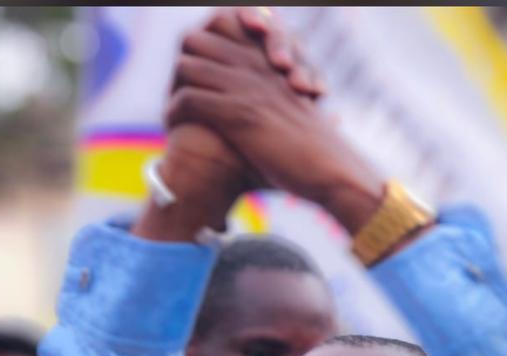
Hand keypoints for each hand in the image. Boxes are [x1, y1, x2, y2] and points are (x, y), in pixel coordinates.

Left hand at [165, 9, 384, 234]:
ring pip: (186, 66)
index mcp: (268, 63)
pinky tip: (175, 132)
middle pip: (195, 41)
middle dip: (180, 69)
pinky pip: (188, 98)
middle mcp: (255, 66)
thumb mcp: (294, 122)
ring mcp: (245, 87)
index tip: (195, 88)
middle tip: (178, 101)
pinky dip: (174, 115)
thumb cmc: (318, 156)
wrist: (333, 170)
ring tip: (173, 119)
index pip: (219, 34)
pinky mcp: (237, 113)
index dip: (200, 57)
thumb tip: (266, 134)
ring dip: (172, 91)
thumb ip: (273, 113)